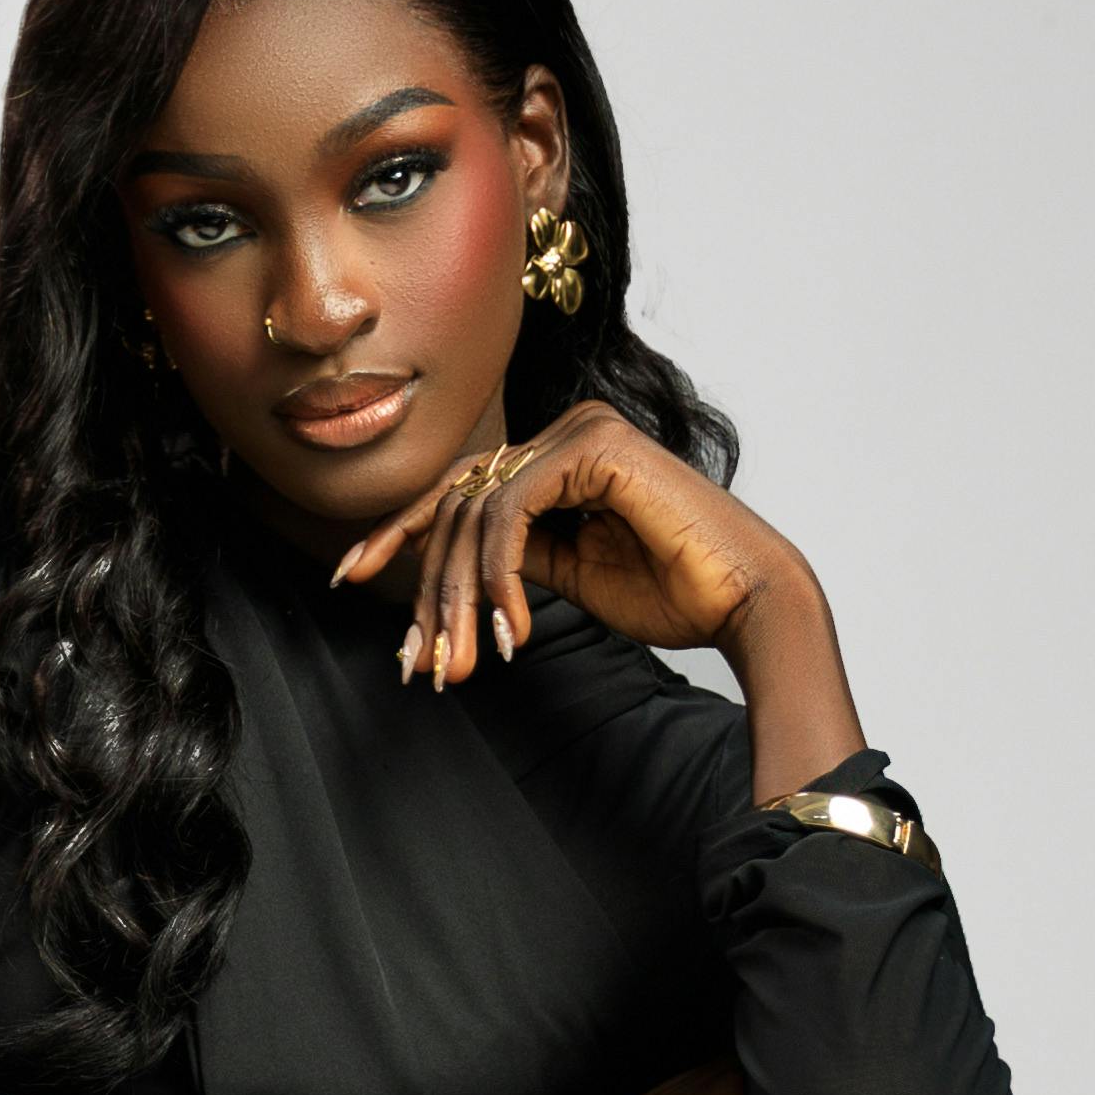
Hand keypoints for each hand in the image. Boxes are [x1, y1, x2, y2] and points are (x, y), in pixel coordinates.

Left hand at [337, 402, 781, 683]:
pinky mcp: (594, 447)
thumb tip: (455, 562)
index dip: (399, 535)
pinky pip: (510, 511)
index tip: (350, 579)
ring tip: (463, 664)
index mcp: (561, 457)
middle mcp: (567, 431)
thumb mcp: (569, 573)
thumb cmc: (672, 592)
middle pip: (457, 505)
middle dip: (428, 593)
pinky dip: (499, 577)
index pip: (460, 491)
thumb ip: (514, 553)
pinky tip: (513, 630)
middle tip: (417, 664)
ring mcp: (581, 430)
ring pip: (475, 514)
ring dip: (460, 600)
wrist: (744, 601)